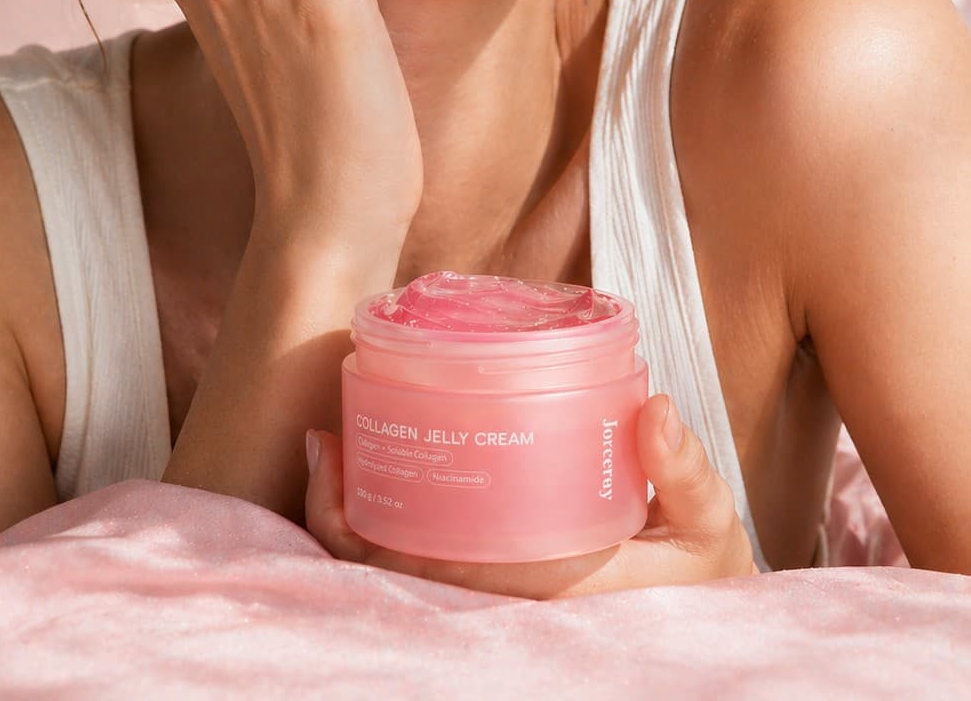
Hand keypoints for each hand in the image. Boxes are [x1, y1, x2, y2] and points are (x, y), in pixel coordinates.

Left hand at [304, 394, 759, 596]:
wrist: (707, 627)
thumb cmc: (701, 579)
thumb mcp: (708, 530)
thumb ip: (686, 474)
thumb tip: (655, 407)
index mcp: (555, 595)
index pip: (448, 580)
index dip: (384, 537)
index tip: (351, 459)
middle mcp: (514, 615)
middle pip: (404, 586)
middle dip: (348, 525)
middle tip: (326, 446)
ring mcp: (498, 613)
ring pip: (400, 590)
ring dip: (350, 532)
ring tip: (327, 456)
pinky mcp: (496, 600)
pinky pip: (418, 585)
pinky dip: (373, 544)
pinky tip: (355, 484)